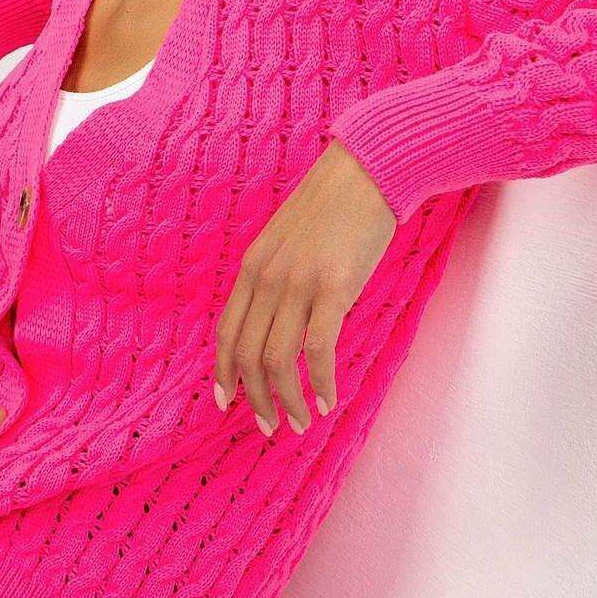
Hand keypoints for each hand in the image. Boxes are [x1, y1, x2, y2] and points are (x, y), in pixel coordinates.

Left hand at [213, 138, 397, 434]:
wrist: (371, 169)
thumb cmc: (337, 205)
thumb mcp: (289, 238)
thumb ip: (277, 275)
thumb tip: (279, 317)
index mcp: (253, 266)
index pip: (226, 332)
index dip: (225, 373)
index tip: (228, 403)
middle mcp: (267, 277)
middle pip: (248, 355)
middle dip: (255, 399)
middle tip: (270, 428)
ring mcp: (298, 283)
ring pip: (278, 360)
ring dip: (288, 400)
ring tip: (303, 422)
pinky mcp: (334, 288)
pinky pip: (318, 350)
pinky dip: (321, 382)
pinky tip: (330, 399)